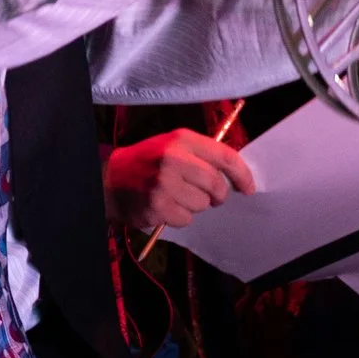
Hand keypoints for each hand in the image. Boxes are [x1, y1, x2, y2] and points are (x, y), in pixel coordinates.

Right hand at [105, 129, 255, 232]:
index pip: (225, 156)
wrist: (110, 180)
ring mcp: (164, 183)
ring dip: (195, 206)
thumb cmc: (147, 162)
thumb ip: (201, 154)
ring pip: (202, 204)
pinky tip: (165, 207)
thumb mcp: (172, 145)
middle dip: (218, 196)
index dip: (243, 175)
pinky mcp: (157, 205)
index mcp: (181, 139)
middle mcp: (173, 158)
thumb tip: (235, 173)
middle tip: (210, 197)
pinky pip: (186, 218)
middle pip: (217, 184)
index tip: (248, 188)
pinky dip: (180, 217)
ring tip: (176, 197)